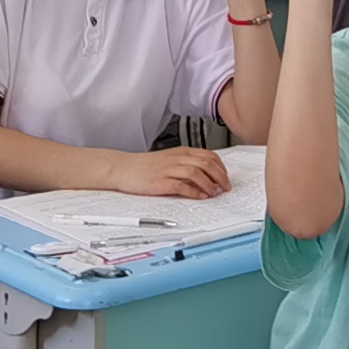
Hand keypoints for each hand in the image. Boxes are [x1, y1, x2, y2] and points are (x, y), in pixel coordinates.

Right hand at [113, 144, 231, 200]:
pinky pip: (182, 186)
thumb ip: (185, 164)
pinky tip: (200, 197)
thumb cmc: (144, 166)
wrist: (122, 168)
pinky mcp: (160, 182)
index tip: (226, 176)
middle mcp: (177, 158)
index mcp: (180, 152)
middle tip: (226, 187)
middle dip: (220, 176)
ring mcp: (168, 170)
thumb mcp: (168, 159)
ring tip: (215, 193)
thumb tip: (205, 175)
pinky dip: (194, 192)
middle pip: (206, 163)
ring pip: (197, 173)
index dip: (220, 166)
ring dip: (209, 184)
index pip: (208, 155)